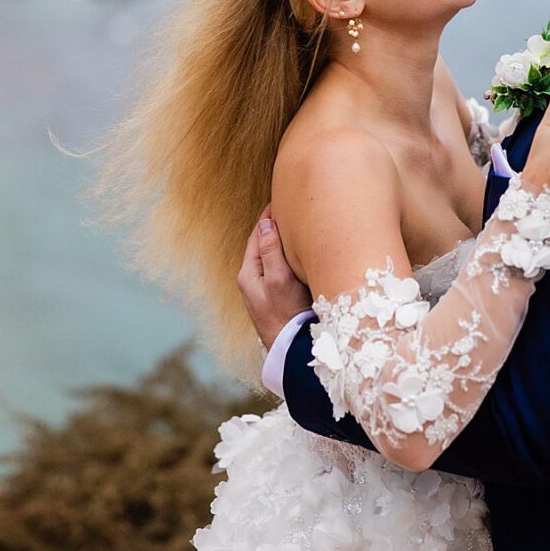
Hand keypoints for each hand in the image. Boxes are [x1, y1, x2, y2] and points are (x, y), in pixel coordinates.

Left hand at [236, 206, 312, 349]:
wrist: (293, 352)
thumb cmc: (286, 316)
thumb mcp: (279, 279)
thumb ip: (271, 251)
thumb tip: (266, 222)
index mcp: (248, 274)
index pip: (257, 235)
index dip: (269, 216)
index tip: (281, 198)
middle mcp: (254, 281)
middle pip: (264, 244)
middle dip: (275, 226)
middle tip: (290, 206)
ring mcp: (265, 291)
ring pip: (272, 257)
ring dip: (282, 241)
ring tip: (297, 225)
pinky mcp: (278, 299)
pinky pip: (280, 269)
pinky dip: (288, 256)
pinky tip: (301, 254)